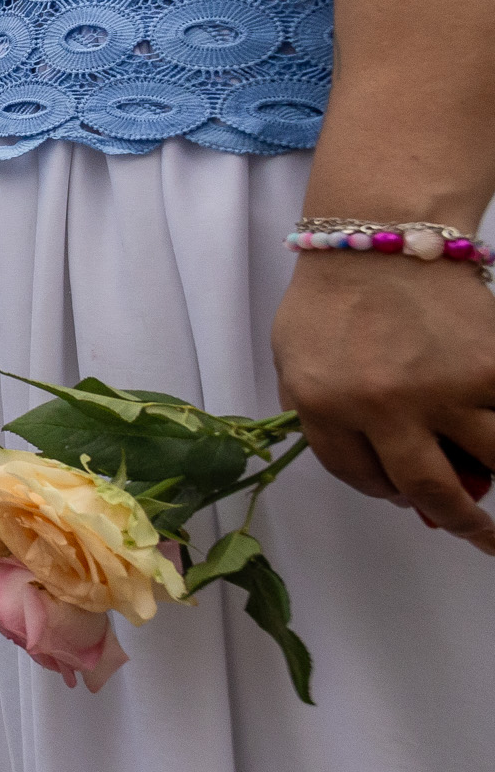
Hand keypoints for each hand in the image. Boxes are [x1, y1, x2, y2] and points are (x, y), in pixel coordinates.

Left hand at [273, 254, 494, 552]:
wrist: (379, 235)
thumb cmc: (331, 298)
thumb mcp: (296, 361)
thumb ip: (322, 417)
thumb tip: (379, 477)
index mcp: (324, 406)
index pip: (359, 477)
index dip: (383, 491)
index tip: (401, 495)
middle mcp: (384, 406)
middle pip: (431, 490)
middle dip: (461, 522)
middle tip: (480, 535)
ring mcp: (444, 388)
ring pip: (491, 460)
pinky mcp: (492, 368)